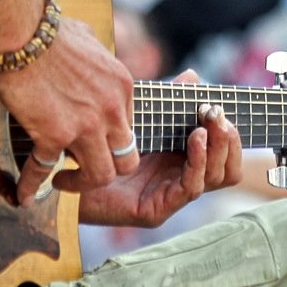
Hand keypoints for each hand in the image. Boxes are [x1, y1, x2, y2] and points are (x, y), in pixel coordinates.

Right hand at [0, 17, 137, 206]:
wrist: (22, 31)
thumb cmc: (49, 29)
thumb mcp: (88, 38)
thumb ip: (96, 54)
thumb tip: (89, 54)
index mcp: (121, 86)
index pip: (127, 127)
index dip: (110, 138)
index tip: (92, 141)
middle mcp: (110, 110)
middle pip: (126, 159)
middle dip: (108, 168)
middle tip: (87, 169)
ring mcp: (85, 126)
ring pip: (99, 176)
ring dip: (80, 184)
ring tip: (63, 182)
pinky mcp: (53, 135)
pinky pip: (45, 170)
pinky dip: (32, 185)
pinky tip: (25, 194)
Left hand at [75, 70, 242, 227]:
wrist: (58, 167)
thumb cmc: (94, 142)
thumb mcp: (136, 116)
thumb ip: (165, 100)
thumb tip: (194, 75)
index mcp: (176, 159)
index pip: (221, 152)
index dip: (227, 132)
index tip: (219, 106)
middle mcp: (177, 180)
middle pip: (226, 168)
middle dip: (228, 140)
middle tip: (219, 114)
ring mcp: (168, 198)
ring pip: (214, 179)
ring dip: (217, 150)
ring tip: (209, 125)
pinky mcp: (154, 211)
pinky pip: (189, 189)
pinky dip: (197, 163)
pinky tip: (195, 140)